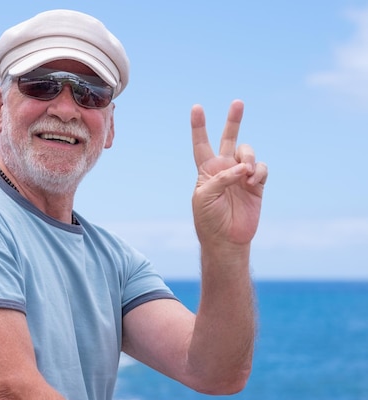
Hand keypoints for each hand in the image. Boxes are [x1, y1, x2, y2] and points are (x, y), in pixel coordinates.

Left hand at [191, 100, 267, 246]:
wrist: (226, 239)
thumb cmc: (208, 219)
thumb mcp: (204, 196)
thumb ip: (220, 178)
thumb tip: (242, 169)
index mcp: (206, 170)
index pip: (201, 144)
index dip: (199, 126)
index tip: (196, 107)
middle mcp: (224, 168)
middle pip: (229, 138)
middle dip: (233, 120)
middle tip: (237, 102)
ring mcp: (241, 175)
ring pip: (247, 152)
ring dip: (247, 158)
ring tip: (245, 172)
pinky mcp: (257, 184)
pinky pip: (261, 168)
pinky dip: (258, 171)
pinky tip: (252, 180)